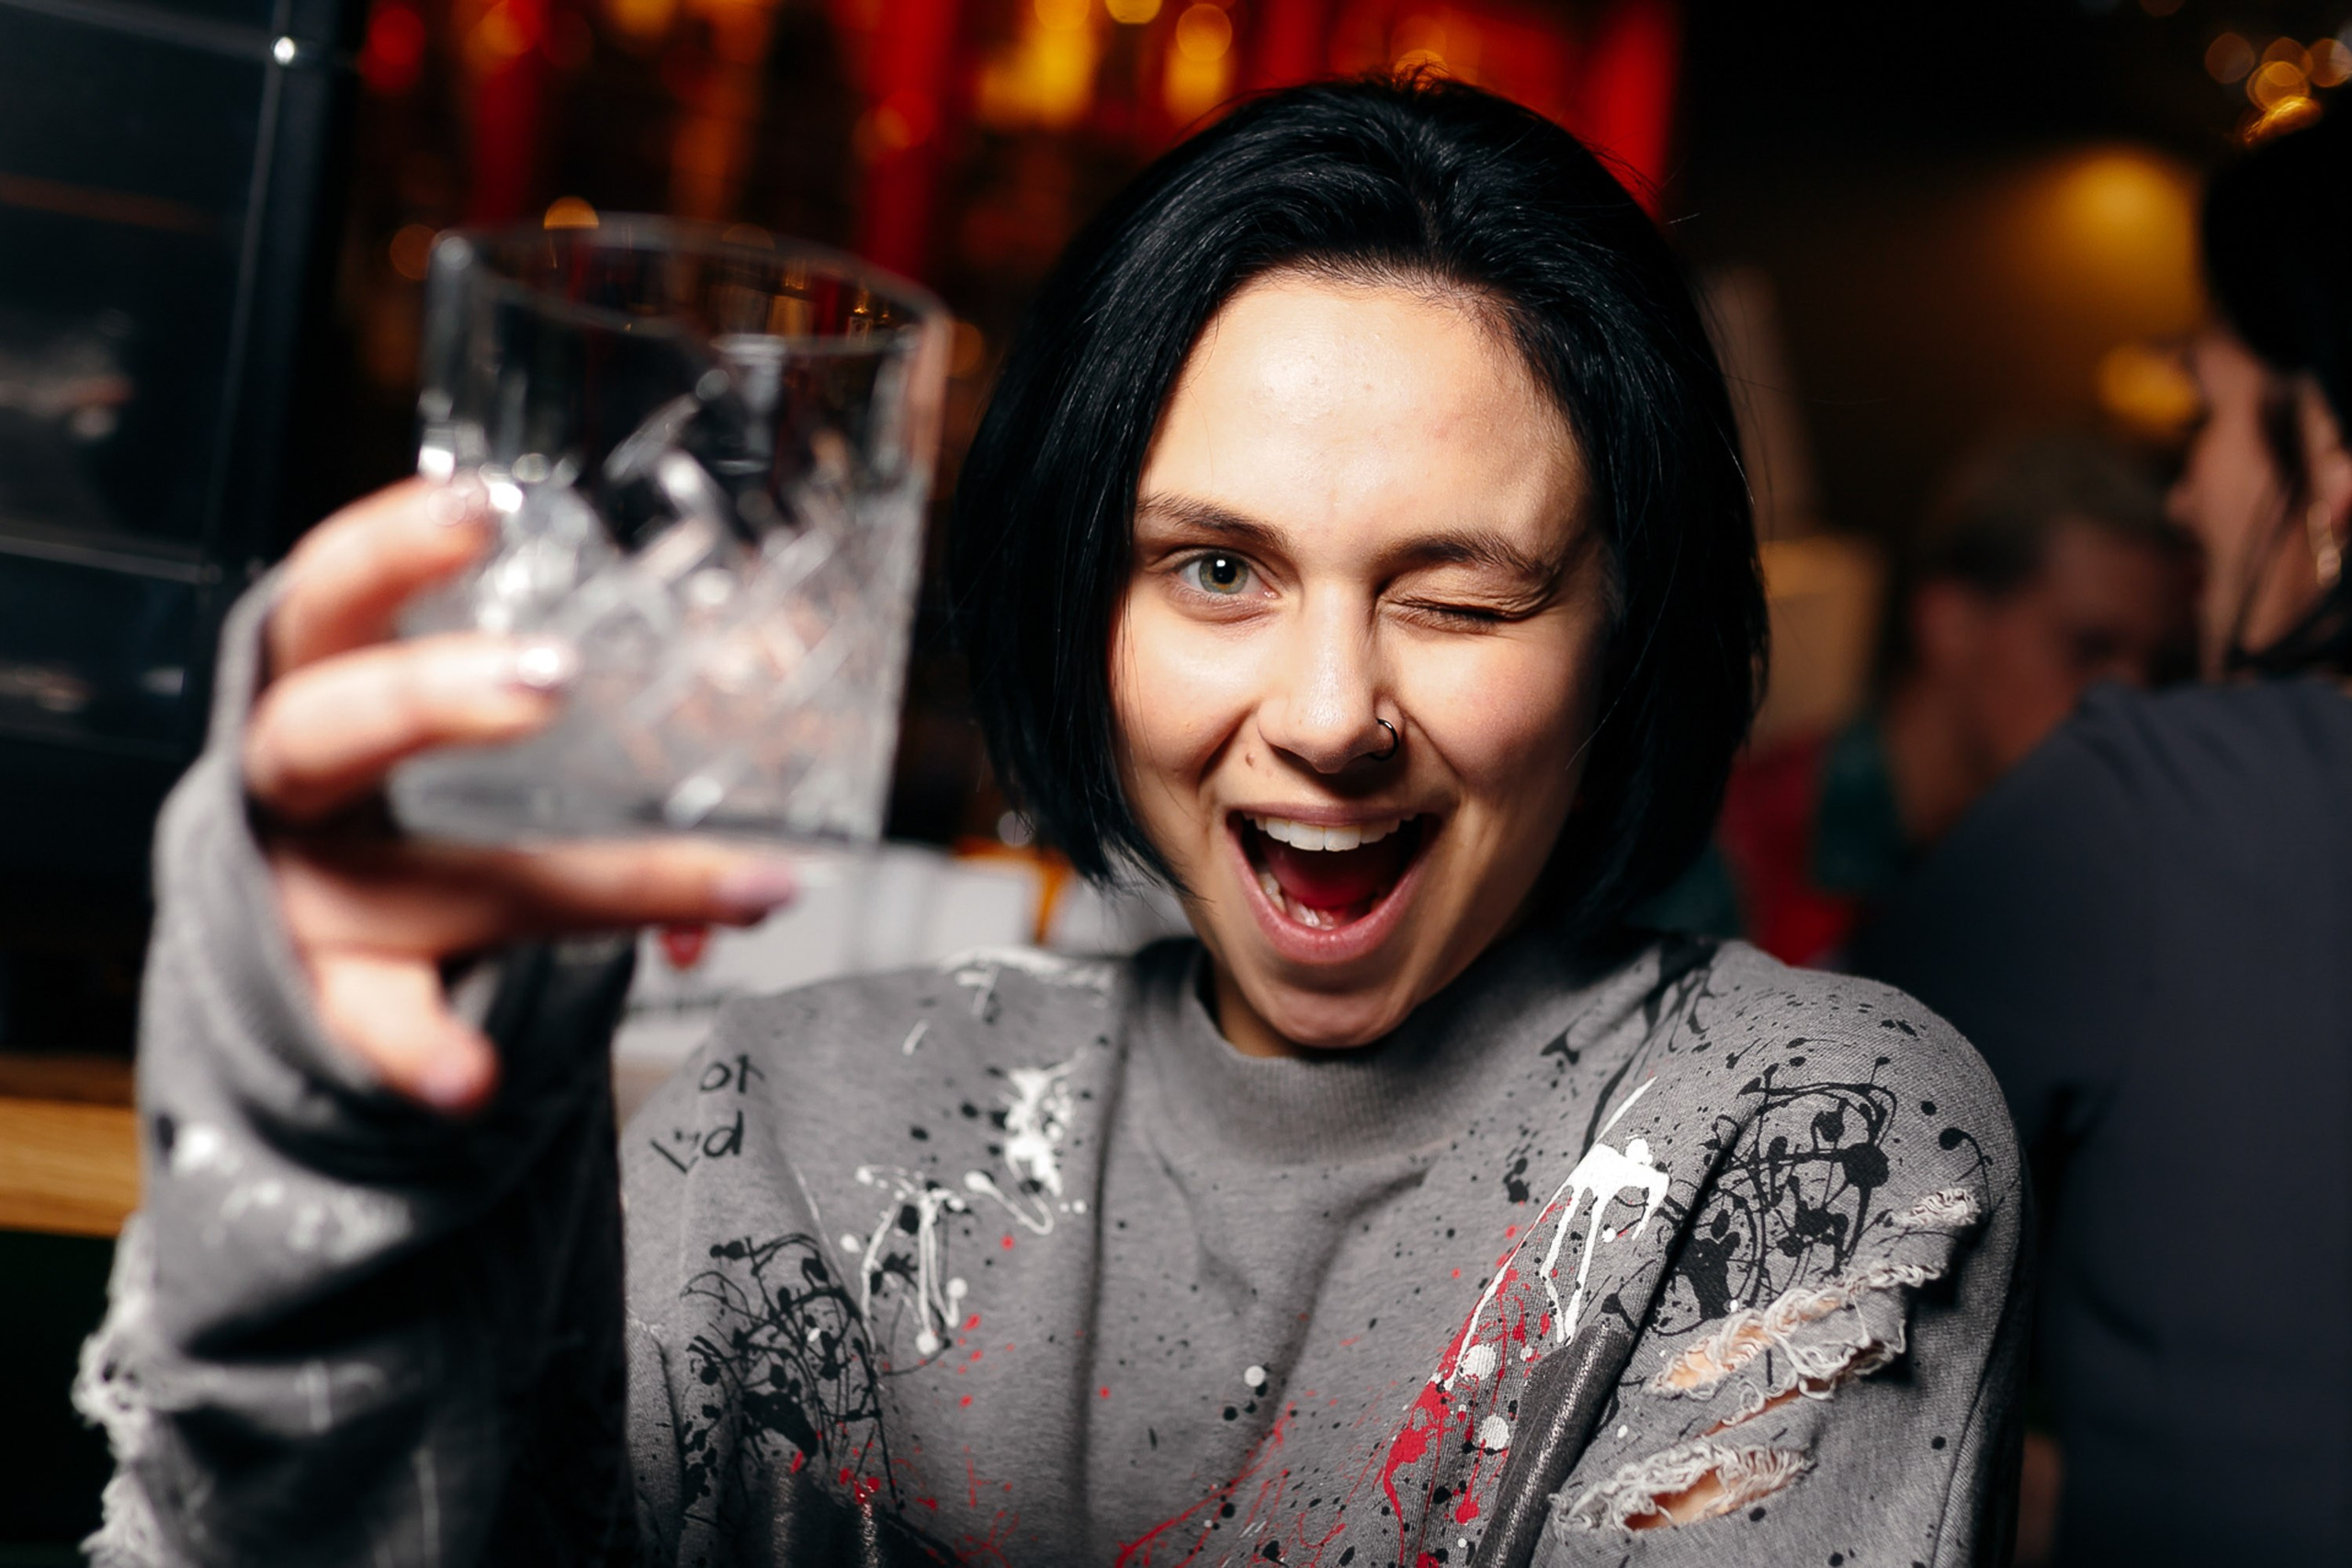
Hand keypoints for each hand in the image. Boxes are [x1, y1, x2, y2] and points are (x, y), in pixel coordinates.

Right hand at [244, 480, 796, 1112]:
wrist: (299, 943)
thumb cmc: (409, 804)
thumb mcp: (466, 740)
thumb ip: (614, 732)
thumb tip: (780, 746)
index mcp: (320, 687)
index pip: (330, 595)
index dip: (392, 548)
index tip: (486, 507)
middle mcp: (297, 789)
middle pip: (333, 728)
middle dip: (436, 697)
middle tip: (554, 679)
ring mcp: (307, 898)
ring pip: (431, 887)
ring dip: (575, 886)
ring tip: (710, 893)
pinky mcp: (329, 997)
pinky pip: (375, 1020)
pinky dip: (422, 1048)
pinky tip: (468, 1079)